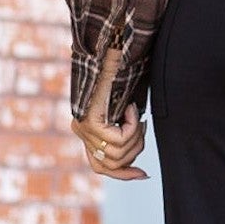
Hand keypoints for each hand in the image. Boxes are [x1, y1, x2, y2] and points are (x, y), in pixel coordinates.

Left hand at [70, 43, 150, 179]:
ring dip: (135, 135)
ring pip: (119, 153)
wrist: (109, 48)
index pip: (100, 167)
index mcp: (85, 129)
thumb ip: (124, 129)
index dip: (123, 174)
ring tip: (135, 114)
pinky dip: (131, 126)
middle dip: (136, 148)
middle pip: (115, 163)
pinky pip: (118, 139)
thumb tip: (139, 162)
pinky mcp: (89, 122)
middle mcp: (81, 131)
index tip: (144, 174)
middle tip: (141, 124)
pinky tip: (130, 108)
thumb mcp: (123, 107)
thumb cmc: (118, 72)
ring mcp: (83, 127)